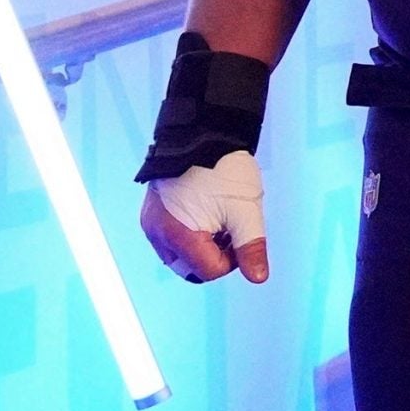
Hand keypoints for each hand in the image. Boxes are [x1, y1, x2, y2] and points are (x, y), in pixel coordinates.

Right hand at [141, 151, 269, 282]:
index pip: (209, 272)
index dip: (232, 258)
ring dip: (202, 246)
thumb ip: (251, 247)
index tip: (240, 233)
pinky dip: (188, 234)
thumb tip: (259, 278)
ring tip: (218, 218)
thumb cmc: (225, 170)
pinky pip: (170, 238)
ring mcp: (150, 223)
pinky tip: (205, 212)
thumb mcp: (246, 210)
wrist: (202, 132)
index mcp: (178, 236)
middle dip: (214, 255)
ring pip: (180, 255)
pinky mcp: (150, 212)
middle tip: (230, 228)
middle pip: (191, 268)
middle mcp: (157, 234)